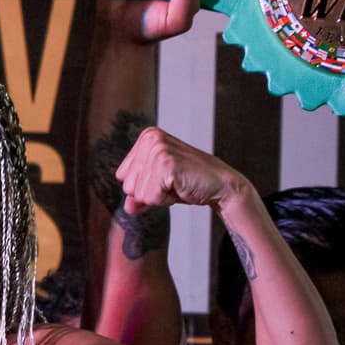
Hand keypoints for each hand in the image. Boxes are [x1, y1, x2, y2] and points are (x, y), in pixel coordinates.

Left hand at [114, 126, 246, 213]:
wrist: (222, 186)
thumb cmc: (191, 182)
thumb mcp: (158, 186)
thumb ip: (138, 195)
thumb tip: (127, 207)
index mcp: (146, 137)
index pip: (122, 176)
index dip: (144, 185)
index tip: (166, 179)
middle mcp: (150, 138)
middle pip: (128, 184)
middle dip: (150, 191)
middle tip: (174, 182)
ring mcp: (158, 149)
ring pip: (138, 193)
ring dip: (159, 196)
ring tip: (178, 184)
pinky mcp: (166, 163)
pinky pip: (151, 197)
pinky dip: (166, 199)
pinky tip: (181, 187)